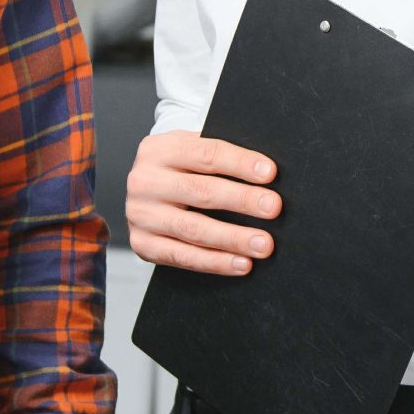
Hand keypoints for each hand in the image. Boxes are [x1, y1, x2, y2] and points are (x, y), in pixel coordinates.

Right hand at [124, 131, 279, 275]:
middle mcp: (145, 181)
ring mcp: (140, 215)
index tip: (270, 172)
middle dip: (242, 200)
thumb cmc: (180, 169)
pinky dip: (216, 262)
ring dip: (233, 238)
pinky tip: (241, 263)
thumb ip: (220, 158)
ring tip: (263, 244)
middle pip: (201, 192)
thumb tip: (267, 173)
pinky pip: (183, 257)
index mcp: (159, 149)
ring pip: (194, 229)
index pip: (205, 155)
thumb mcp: (191, 150)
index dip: (240, 163)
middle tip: (273, 208)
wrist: (146, 190)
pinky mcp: (142, 244)